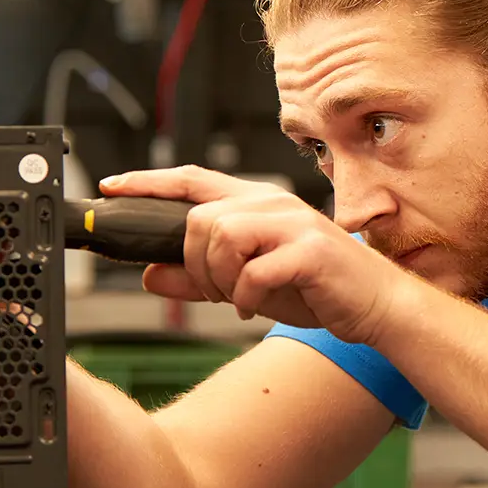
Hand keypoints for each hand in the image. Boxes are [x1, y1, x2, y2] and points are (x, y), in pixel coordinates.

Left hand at [99, 166, 416, 344]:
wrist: (375, 306)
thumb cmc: (315, 290)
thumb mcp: (246, 285)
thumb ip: (198, 279)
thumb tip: (150, 274)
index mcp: (256, 203)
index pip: (192, 179)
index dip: (149, 182)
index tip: (112, 186)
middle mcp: (273, 204)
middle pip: (199, 218)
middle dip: (193, 262)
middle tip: (214, 288)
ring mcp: (293, 224)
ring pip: (221, 237)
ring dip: (217, 278)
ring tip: (235, 297)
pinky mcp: (309, 251)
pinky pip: (252, 271)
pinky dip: (243, 296)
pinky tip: (251, 307)